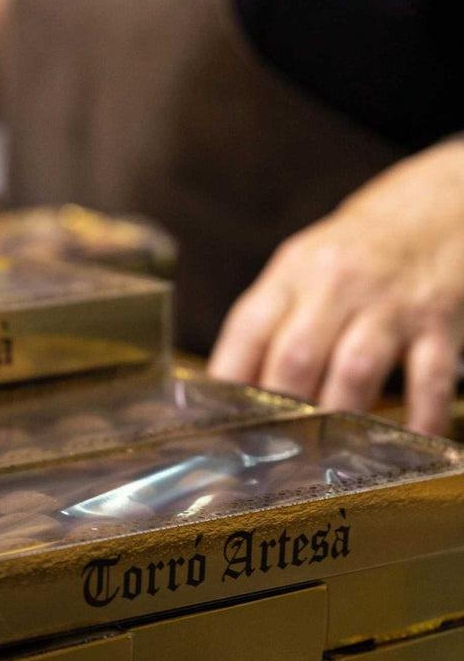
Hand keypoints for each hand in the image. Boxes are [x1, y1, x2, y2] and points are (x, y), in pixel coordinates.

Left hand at [209, 140, 463, 434]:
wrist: (442, 202)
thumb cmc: (355, 251)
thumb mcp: (301, 269)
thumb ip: (268, 324)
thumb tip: (227, 392)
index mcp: (291, 274)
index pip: (247, 331)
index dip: (228, 382)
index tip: (218, 425)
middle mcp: (336, 285)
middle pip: (295, 357)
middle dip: (281, 410)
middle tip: (272, 452)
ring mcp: (390, 304)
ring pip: (353, 369)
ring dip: (336, 418)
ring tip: (324, 457)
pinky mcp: (440, 320)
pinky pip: (429, 377)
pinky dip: (419, 415)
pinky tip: (408, 442)